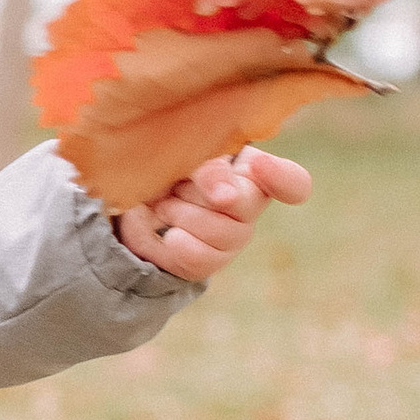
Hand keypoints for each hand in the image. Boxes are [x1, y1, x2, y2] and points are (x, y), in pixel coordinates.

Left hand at [117, 143, 310, 283]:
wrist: (127, 200)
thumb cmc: (162, 167)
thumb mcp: (183, 156)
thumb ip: (210, 169)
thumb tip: (228, 198)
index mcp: (251, 170)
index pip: (293, 183)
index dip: (283, 178)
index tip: (258, 166)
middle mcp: (248, 205)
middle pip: (249, 206)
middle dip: (205, 193)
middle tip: (177, 182)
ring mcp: (232, 237)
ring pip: (227, 234)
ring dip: (186, 215)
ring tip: (164, 205)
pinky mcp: (207, 262)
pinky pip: (204, 260)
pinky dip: (180, 243)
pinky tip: (169, 234)